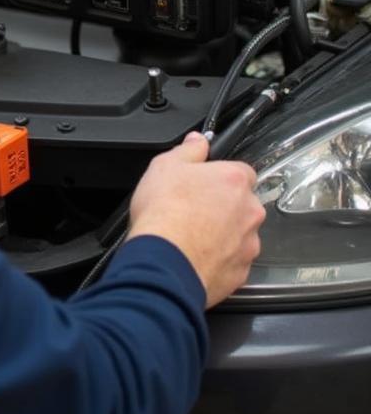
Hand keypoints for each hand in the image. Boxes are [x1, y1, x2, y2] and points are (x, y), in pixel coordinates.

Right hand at [125, 132, 264, 307]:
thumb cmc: (164, 212)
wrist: (164, 260)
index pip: (240, 171)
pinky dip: (218, 260)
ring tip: (190, 236)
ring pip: (240, 235)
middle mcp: (250, 212)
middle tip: (192, 210)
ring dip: (222, 235)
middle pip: (242, 205)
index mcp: (234, 180)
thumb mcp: (165, 165)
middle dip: (222, 207)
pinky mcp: (241, 273)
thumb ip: (188, 150)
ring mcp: (248, 244)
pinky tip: (194, 256)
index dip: (219, 177)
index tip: (203, 183)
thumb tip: (197, 141)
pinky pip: (233, 262)